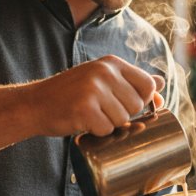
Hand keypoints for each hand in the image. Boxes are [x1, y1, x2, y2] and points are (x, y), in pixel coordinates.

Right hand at [28, 55, 164, 136]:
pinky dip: (97, 132)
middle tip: (101, 111)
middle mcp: (104, 72)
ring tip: (91, 116)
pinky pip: (106, 129)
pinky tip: (83, 123)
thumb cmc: (70, 94)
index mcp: (111, 63)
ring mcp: (94, 90)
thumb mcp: (100, 80)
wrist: (34, 104)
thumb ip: (129, 80)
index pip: (147, 84)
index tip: (126, 105)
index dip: (143, 100)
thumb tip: (161, 84)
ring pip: (123, 119)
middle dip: (123, 115)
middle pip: (137, 105)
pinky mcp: (85, 109)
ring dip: (109, 125)